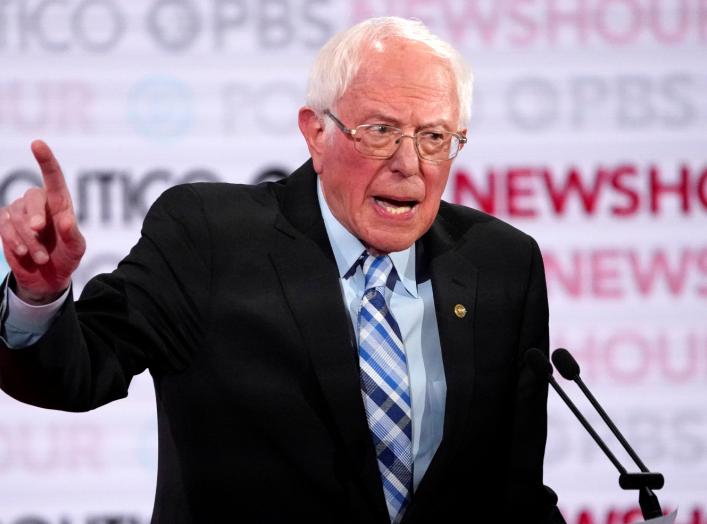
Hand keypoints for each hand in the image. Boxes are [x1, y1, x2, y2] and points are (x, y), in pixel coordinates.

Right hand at [0, 140, 85, 303]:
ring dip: (28, 239)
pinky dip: (13, 240)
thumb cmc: (67, 258)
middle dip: (34, 215)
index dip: (46, 160)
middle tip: (39, 231)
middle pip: (31, 198)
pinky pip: (3, 225)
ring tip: (42, 257)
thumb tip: (67, 219)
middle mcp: (39, 203)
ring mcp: (19, 212)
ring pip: (17, 216)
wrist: (48, 278)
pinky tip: (23, 252)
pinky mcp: (4, 224)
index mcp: (61, 203)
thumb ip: (73, 235)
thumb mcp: (76, 250)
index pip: (54, 178)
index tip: (37, 143)